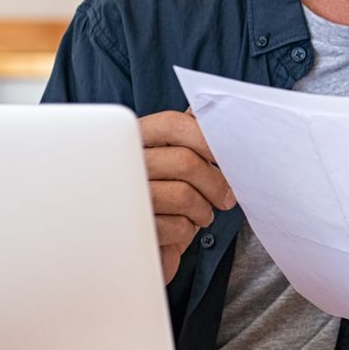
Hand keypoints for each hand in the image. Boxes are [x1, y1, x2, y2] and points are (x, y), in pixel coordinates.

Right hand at [138, 109, 235, 282]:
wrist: (128, 239)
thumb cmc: (158, 192)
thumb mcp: (168, 159)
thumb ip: (186, 132)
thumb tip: (206, 110)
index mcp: (134, 138)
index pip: (173, 125)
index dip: (207, 139)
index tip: (226, 158)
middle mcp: (125, 163)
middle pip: (186, 162)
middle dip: (216, 184)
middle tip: (226, 197)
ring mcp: (123, 196)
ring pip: (184, 196)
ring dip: (203, 210)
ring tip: (201, 215)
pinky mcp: (130, 229)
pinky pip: (175, 226)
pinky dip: (186, 231)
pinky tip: (179, 230)